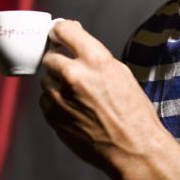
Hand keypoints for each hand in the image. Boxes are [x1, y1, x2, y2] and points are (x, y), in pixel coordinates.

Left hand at [39, 19, 166, 179]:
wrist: (134, 149)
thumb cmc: (133, 112)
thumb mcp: (120, 74)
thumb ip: (95, 57)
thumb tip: (75, 46)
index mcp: (95, 60)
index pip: (64, 30)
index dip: (59, 31)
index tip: (57, 35)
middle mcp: (74, 75)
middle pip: (49, 57)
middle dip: (58, 61)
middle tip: (69, 69)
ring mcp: (61, 98)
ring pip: (45, 81)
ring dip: (56, 84)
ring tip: (77, 96)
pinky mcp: (54, 118)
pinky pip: (45, 102)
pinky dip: (55, 103)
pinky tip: (75, 111)